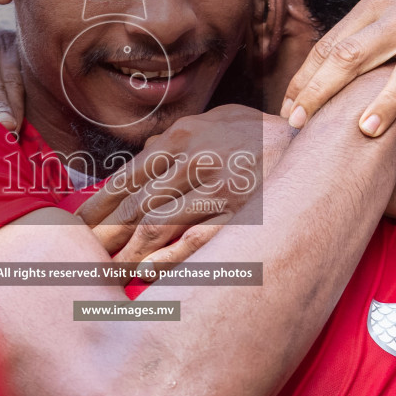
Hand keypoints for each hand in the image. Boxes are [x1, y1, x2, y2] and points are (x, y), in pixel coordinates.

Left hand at [77, 105, 294, 271]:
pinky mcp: (240, 218)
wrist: (319, 142)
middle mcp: (194, 164)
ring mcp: (217, 193)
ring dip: (127, 255)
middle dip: (104, 237)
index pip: (126, 179)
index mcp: (182, 140)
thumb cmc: (261, 135)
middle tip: (81, 259)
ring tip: (106, 274)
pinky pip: (195, 244)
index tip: (77, 227)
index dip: (97, 207)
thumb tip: (141, 158)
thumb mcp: (216, 120)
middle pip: (135, 207)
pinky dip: (168, 261)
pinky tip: (147, 273)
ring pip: (158, 227)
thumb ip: (177, 140)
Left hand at [281, 0, 395, 163]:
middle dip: (322, 91)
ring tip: (364, 133)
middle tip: (300, 123)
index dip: (304, 81)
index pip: (330, 47)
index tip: (287, 112)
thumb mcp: (387, 21)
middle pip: (354, 55)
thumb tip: (300, 83)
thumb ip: (351, 44)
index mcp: (377, 8)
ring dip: (384, 105)